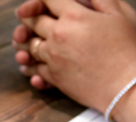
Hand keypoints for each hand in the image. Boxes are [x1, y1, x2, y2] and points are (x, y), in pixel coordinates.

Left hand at [13, 0, 135, 93]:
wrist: (126, 85)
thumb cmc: (128, 48)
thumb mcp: (119, 14)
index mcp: (74, 16)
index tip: (45, 2)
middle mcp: (58, 35)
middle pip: (31, 21)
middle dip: (29, 17)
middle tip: (28, 17)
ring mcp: (52, 57)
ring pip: (28, 45)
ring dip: (26, 42)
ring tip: (26, 40)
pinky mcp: (52, 76)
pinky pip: (32, 68)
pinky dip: (30, 65)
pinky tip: (31, 62)